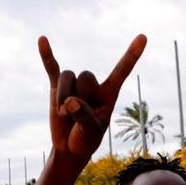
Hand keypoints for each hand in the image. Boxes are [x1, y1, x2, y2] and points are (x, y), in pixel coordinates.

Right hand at [39, 34, 146, 161]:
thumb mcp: (90, 132)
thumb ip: (84, 116)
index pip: (121, 71)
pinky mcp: (57, 88)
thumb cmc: (85, 140)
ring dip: (62, 94)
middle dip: (79, 96)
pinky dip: (47, 56)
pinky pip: (52, 68)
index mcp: (109, 94)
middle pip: (86, 76)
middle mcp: (93, 86)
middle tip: (74, 116)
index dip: (131, 55)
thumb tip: (69, 101)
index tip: (143, 37)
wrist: (69, 148)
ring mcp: (74, 86)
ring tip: (62, 114)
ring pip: (68, 76)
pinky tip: (42, 40)